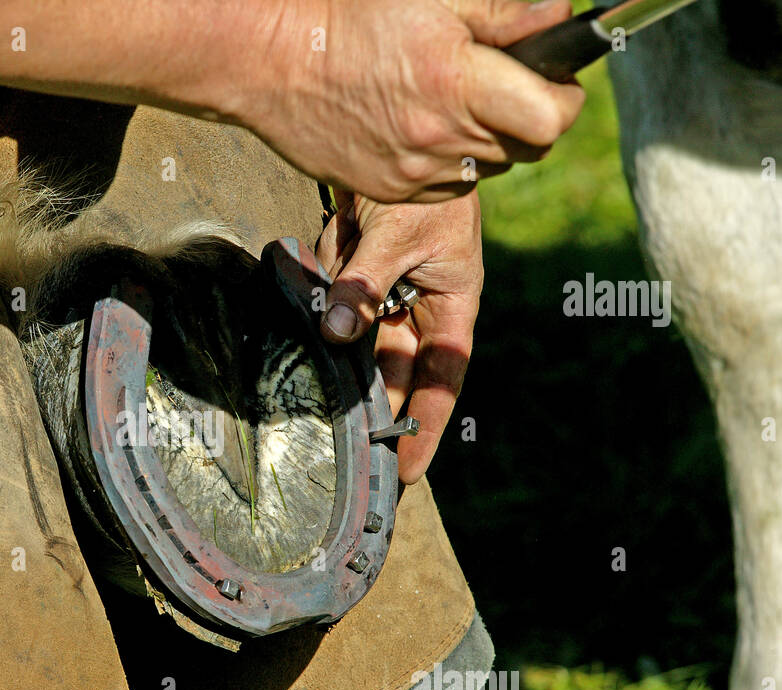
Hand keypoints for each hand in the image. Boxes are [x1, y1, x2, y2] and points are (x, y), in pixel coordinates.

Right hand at [244, 0, 584, 201]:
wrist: (273, 61)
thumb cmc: (351, 15)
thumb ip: (505, 13)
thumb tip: (560, 19)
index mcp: (459, 83)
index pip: (551, 118)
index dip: (563, 97)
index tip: (553, 80)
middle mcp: (440, 138)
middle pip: (528, 149)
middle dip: (531, 117)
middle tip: (507, 86)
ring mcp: (413, 173)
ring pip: (488, 169)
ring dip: (489, 141)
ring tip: (455, 103)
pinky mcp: (390, 190)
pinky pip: (446, 187)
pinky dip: (449, 162)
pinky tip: (422, 127)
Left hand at [316, 189, 481, 482]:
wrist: (400, 127)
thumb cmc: (426, 183)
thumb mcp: (398, 236)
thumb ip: (366, 287)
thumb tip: (336, 335)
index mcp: (452, 303)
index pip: (443, 378)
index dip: (427, 425)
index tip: (408, 471)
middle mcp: (421, 303)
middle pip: (391, 366)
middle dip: (367, 390)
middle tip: (345, 435)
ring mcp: (386, 287)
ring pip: (354, 324)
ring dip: (343, 299)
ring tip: (351, 245)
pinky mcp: (356, 268)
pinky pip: (333, 286)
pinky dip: (330, 261)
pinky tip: (340, 224)